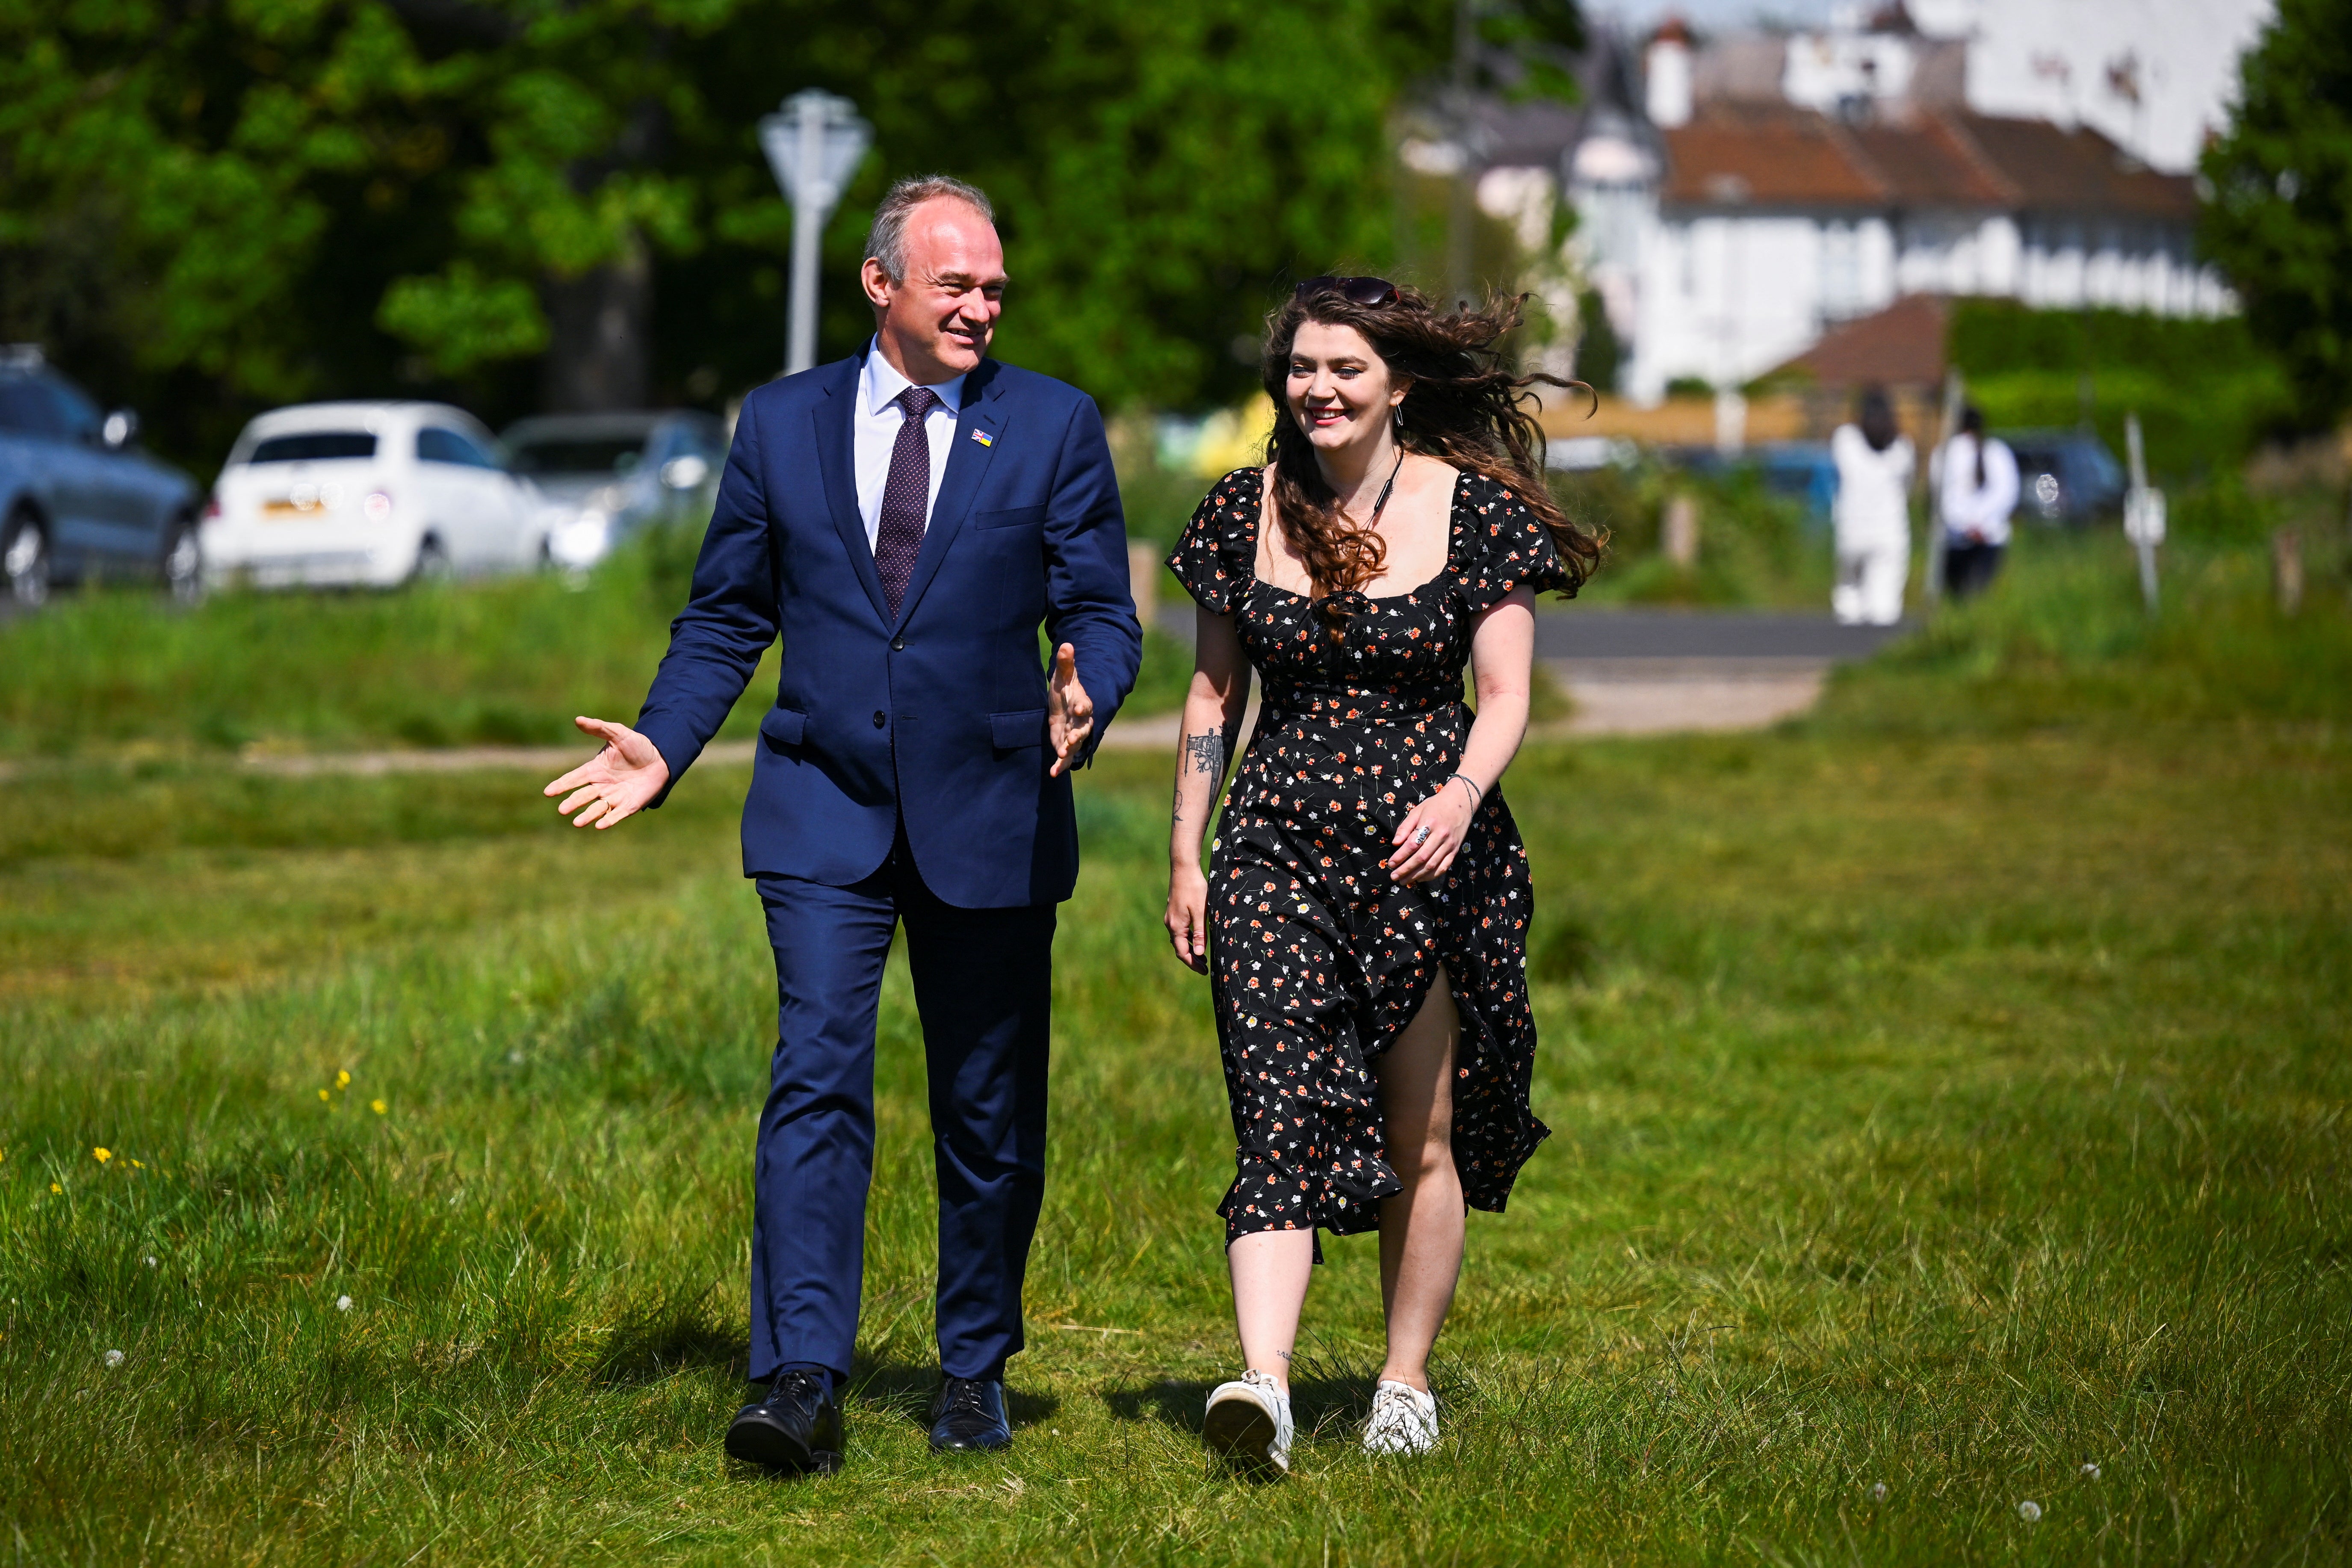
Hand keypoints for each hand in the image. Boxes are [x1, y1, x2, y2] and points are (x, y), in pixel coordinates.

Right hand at [543, 716, 670, 829]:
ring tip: (577, 822)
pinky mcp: (629, 805)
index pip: (574, 778)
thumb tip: (578, 719)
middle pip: (583, 796)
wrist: (661, 759)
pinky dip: (609, 820)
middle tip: (562, 809)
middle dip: (573, 802)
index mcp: (595, 769)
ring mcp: (614, 796)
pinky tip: (600, 826)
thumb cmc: (637, 746)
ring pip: (597, 808)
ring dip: (587, 815)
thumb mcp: (619, 734)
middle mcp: (601, 785)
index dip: (562, 785)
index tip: (548, 792)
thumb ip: (599, 728)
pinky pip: (617, 814)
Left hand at [1046, 642, 1093, 776]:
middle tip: (1072, 739)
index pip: (1085, 705)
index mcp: (1081, 703)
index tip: (1080, 708)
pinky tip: (1053, 773)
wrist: (1064, 703)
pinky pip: (1065, 756)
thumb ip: (1065, 663)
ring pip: (1075, 745)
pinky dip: (1060, 765)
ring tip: (1062, 756)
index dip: (1083, 707)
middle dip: (1078, 734)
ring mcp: (1074, 734)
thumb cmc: (1065, 688)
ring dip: (1069, 751)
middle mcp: (1081, 721)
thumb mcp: (1062, 676)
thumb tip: (1066, 644)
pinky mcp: (1065, 744)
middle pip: (1083, 729)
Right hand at [1166, 862, 1209, 972]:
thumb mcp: (1200, 912)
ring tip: (1202, 956)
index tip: (1205, 972)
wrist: (1184, 869)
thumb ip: (1200, 934)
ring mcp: (1171, 918)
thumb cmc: (1195, 889)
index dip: (1193, 964)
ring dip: (1190, 949)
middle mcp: (1170, 924)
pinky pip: (1180, 931)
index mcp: (1176, 926)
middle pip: (1179, 948)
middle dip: (1192, 959)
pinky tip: (1197, 938)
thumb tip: (1199, 954)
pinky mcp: (1174, 912)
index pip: (1182, 952)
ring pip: (1179, 939)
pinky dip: (1188, 938)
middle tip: (1205, 968)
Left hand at [1387, 776, 1478, 884]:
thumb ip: (1405, 827)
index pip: (1413, 844)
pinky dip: (1431, 876)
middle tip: (1394, 876)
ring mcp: (1450, 845)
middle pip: (1421, 858)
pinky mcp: (1455, 851)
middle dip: (1406, 869)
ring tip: (1404, 880)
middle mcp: (1441, 835)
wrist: (1461, 802)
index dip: (1400, 856)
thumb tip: (1395, 844)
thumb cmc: (1436, 805)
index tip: (1391, 863)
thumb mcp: (1417, 810)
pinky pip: (1443, 867)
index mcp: (1429, 823)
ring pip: (1432, 865)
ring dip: (1416, 876)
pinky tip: (1420, 878)